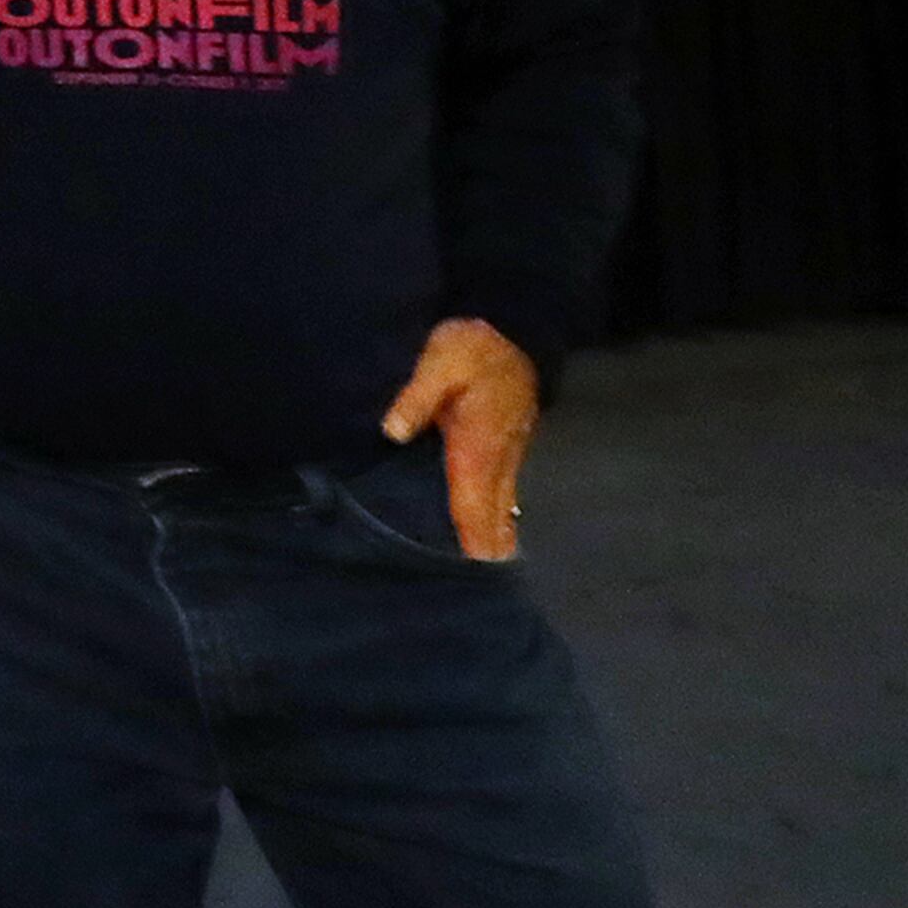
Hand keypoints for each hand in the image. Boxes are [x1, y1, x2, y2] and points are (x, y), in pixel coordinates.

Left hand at [380, 316, 538, 559]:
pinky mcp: (512, 439)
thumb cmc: (471, 345)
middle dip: (490, 542)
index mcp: (478, 442)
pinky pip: (506, 483)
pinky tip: (498, 518)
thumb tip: (392, 431)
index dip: (472, 533)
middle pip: (493, 507)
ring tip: (494, 561)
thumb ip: (416, 397)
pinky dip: (502, 506)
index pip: (472, 498)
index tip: (476, 567)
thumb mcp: (437, 362)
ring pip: (504, 497)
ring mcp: (509, 448)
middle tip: (486, 581)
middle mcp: (498, 453)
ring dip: (499, 528)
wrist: (515, 326)